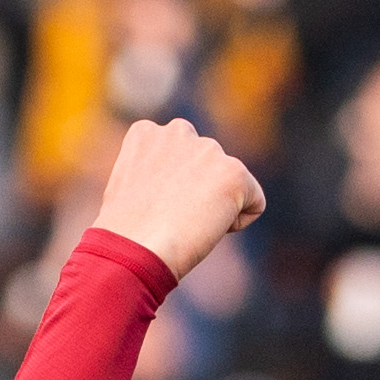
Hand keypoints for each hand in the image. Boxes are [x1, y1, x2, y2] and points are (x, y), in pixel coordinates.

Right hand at [88, 118, 267, 280]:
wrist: (135, 248)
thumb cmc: (125, 235)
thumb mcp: (129, 191)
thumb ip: (153, 175)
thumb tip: (172, 189)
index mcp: (147, 133)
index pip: (179, 159)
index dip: (171, 193)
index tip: (154, 210)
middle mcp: (179, 131)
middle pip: (208, 168)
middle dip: (198, 194)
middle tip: (172, 220)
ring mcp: (208, 149)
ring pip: (230, 185)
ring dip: (216, 208)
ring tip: (186, 224)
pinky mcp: (234, 173)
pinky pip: (254, 203)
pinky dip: (238, 223)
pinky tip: (207, 229)